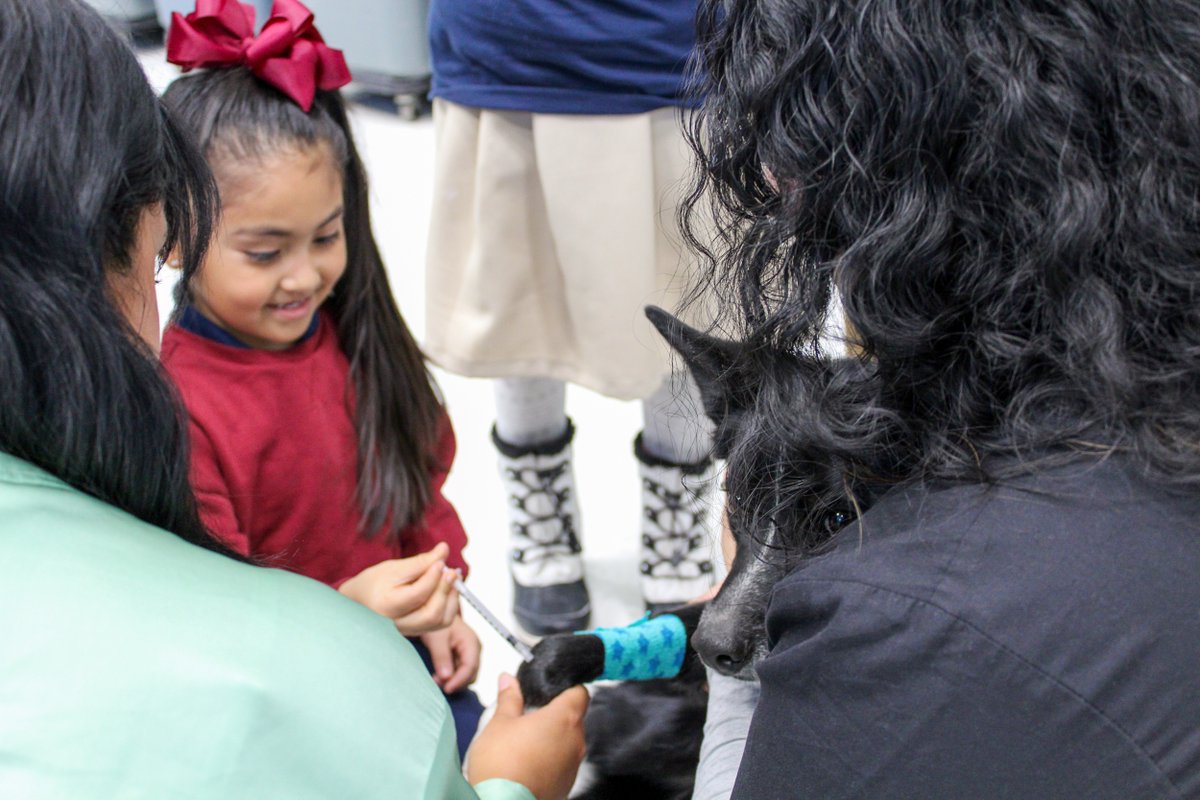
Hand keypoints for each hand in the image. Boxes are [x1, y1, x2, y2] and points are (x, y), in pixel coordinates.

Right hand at [337, 543, 459, 633]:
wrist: (362, 602)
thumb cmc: (375, 582)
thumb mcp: (394, 568)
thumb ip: (421, 562)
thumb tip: (444, 549)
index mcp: (387, 605)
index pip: (418, 594)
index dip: (433, 577)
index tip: (440, 561)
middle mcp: (398, 624)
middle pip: (431, 613)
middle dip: (445, 589)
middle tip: (452, 570)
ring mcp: (409, 631)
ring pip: (440, 621)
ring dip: (452, 598)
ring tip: (453, 578)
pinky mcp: (418, 632)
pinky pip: (441, 623)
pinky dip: (450, 606)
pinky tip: (448, 589)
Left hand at [420, 615, 480, 693]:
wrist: (433, 614)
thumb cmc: (436, 623)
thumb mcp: (436, 639)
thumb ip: (441, 657)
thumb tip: (446, 677)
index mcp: (471, 642)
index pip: (470, 667)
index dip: (459, 680)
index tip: (446, 689)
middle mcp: (473, 649)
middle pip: (471, 674)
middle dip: (456, 682)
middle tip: (438, 684)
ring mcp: (469, 654)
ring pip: (466, 675)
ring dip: (453, 681)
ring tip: (436, 680)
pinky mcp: (462, 657)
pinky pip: (460, 672)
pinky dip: (451, 677)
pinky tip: (439, 676)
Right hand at [467, 674, 587, 799]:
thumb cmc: (501, 763)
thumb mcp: (500, 723)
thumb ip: (509, 698)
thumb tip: (508, 680)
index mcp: (564, 718)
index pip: (580, 693)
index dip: (567, 688)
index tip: (551, 690)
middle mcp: (576, 741)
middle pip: (574, 718)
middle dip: (555, 715)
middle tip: (530, 716)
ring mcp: (573, 766)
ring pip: (568, 743)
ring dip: (553, 740)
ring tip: (525, 743)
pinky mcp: (566, 785)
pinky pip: (563, 765)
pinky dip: (550, 761)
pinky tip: (528, 764)